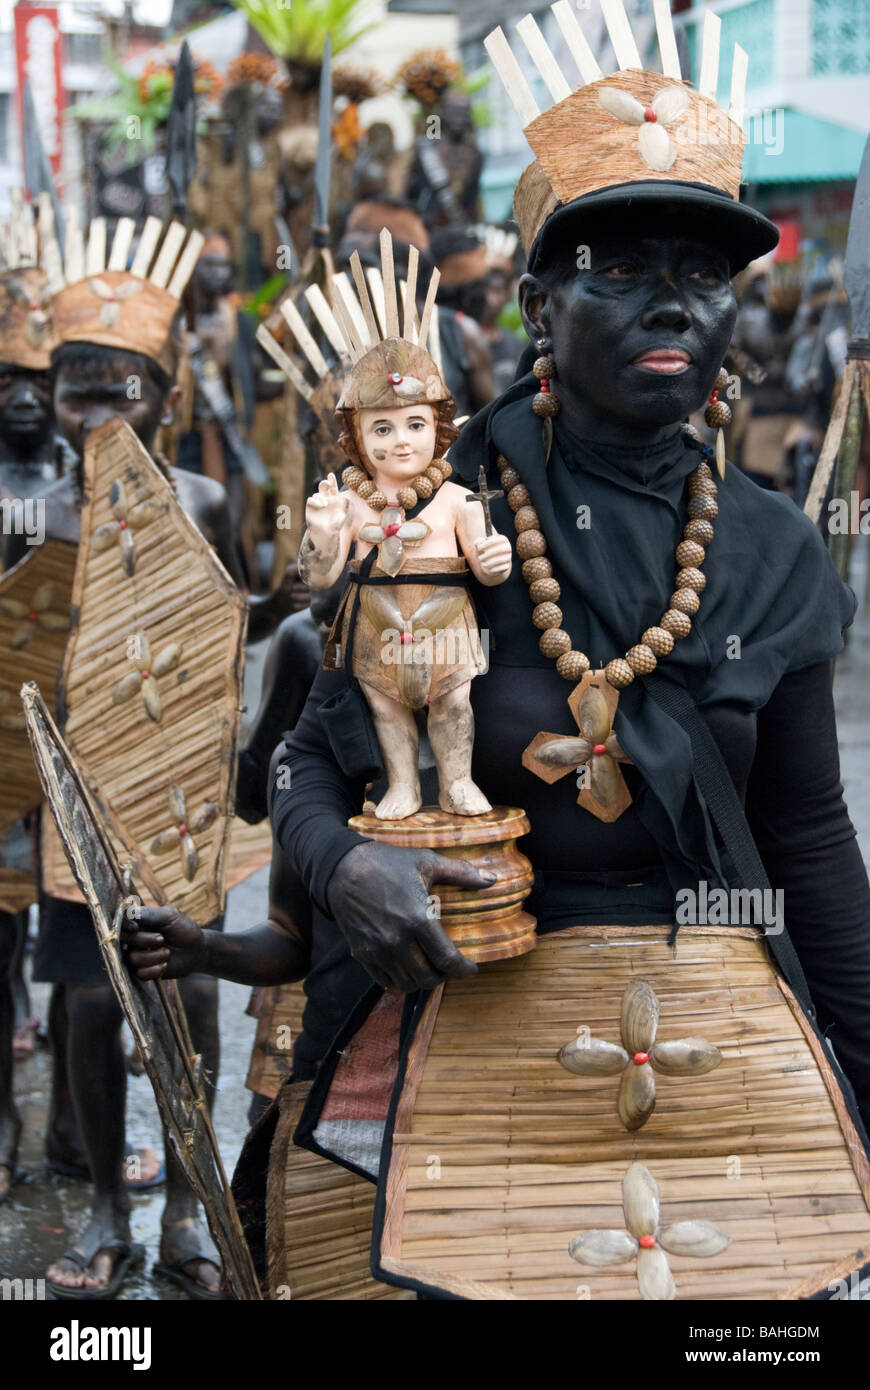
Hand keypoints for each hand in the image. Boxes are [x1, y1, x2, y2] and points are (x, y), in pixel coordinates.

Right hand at [121, 905, 204, 980]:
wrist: (196, 950)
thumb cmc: (183, 929)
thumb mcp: (170, 916)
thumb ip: (150, 914)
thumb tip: (130, 912)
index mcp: (138, 923)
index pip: (119, 923)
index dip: (123, 926)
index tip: (135, 927)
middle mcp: (133, 939)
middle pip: (124, 941)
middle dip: (144, 940)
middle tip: (161, 939)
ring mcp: (137, 956)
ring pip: (132, 959)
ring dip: (153, 956)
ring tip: (167, 953)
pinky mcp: (143, 971)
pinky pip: (139, 974)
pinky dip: (154, 970)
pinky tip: (165, 965)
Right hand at [305, 473, 349, 535]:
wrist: (325, 533)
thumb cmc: (335, 525)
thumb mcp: (342, 516)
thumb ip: (344, 507)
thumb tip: (348, 498)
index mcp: (333, 498)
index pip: (332, 487)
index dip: (331, 480)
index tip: (330, 475)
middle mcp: (325, 498)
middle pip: (323, 486)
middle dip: (325, 483)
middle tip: (327, 484)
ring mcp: (317, 502)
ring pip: (317, 494)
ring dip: (321, 497)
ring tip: (325, 504)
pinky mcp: (310, 506)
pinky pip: (311, 500)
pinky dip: (315, 501)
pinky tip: (320, 506)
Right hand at [327, 841, 490, 991]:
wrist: (343, 868)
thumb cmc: (388, 863)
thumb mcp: (427, 862)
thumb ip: (461, 872)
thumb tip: (492, 879)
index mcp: (417, 919)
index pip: (446, 960)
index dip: (463, 970)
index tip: (471, 969)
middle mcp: (397, 940)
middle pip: (427, 978)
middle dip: (442, 976)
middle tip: (447, 966)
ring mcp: (377, 950)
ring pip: (406, 983)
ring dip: (420, 979)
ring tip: (428, 967)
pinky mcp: (362, 953)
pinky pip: (384, 980)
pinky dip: (398, 979)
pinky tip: (405, 966)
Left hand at [475, 532, 512, 579]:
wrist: (490, 562)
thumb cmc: (484, 551)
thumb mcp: (480, 545)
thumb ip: (478, 542)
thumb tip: (478, 542)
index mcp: (502, 539)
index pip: (496, 540)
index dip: (487, 543)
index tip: (478, 548)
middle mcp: (508, 547)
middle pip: (499, 550)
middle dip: (487, 555)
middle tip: (479, 558)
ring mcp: (508, 557)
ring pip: (499, 560)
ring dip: (489, 563)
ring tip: (483, 564)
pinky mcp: (507, 566)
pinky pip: (500, 568)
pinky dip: (492, 569)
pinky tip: (488, 568)